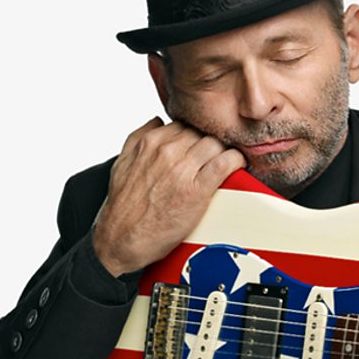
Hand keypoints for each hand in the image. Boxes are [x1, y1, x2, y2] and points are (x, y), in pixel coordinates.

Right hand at [92, 116, 246, 276]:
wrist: (122, 238)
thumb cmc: (124, 205)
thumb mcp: (123, 162)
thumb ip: (138, 137)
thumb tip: (157, 120)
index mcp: (150, 142)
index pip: (184, 124)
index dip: (195, 134)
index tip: (200, 145)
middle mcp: (167, 152)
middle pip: (202, 132)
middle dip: (210, 142)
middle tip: (214, 156)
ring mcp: (183, 170)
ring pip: (216, 143)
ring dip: (224, 150)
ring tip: (226, 161)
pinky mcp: (198, 190)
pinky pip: (225, 163)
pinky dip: (235, 161)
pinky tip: (236, 165)